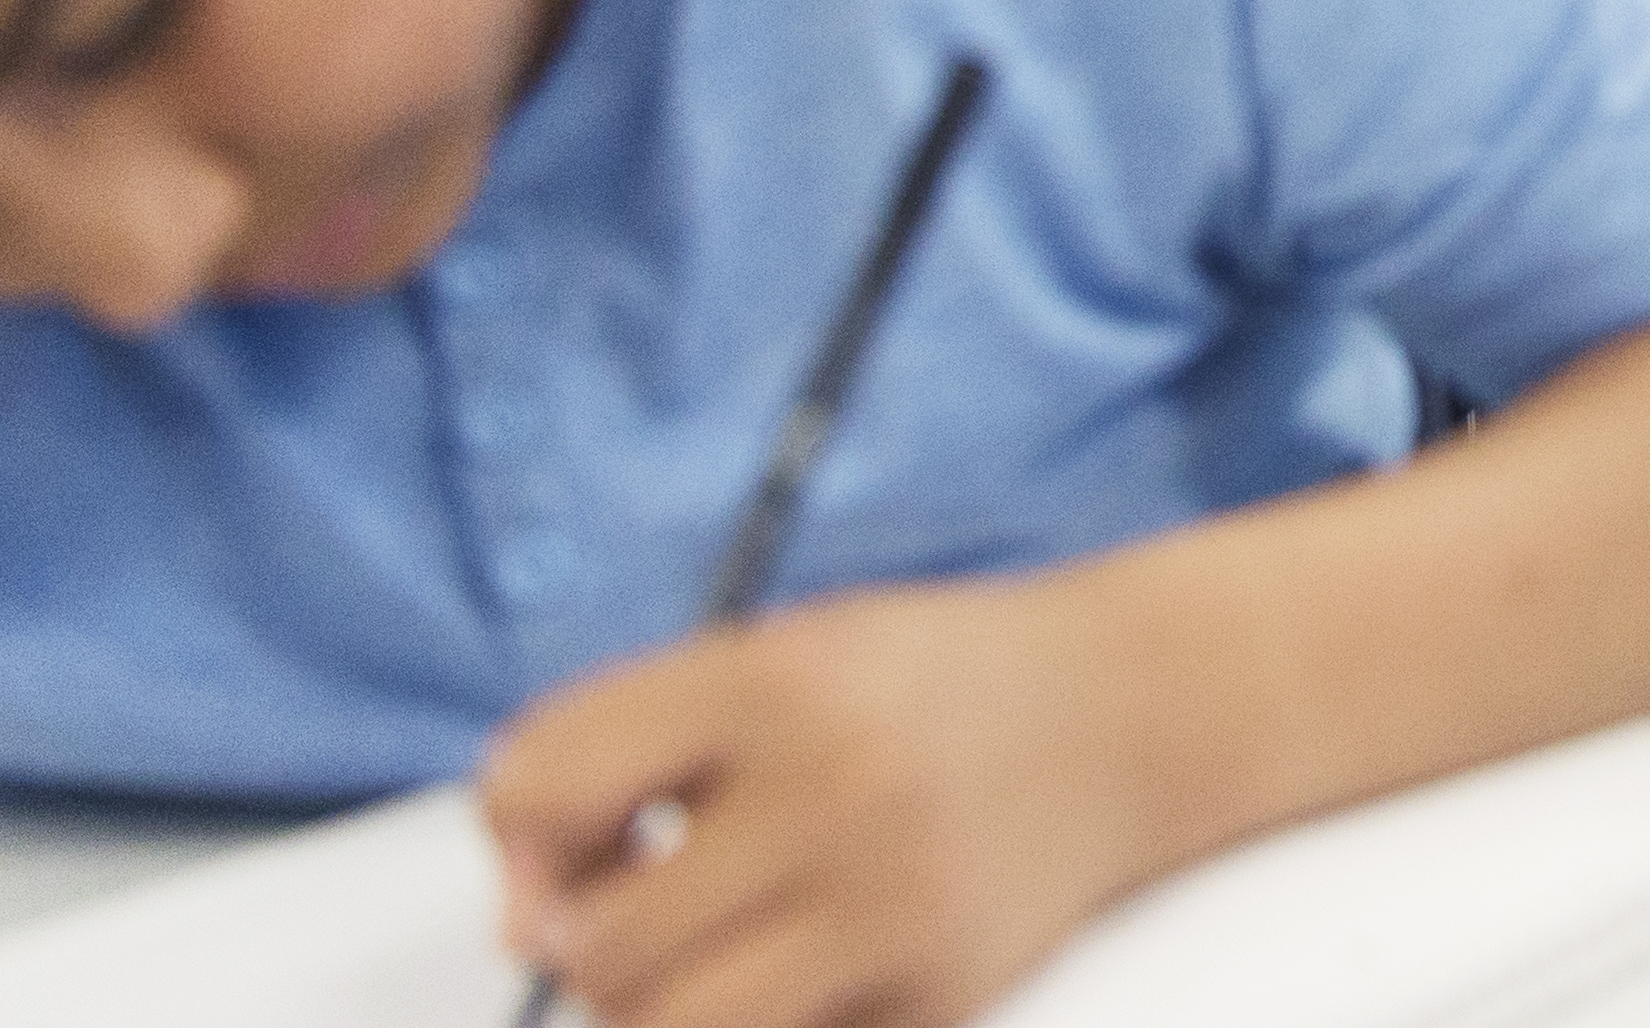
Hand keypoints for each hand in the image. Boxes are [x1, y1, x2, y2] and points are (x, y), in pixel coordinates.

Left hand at [488, 576, 1183, 1027]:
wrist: (1128, 711)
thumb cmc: (915, 688)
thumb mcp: (772, 658)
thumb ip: (622, 748)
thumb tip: (522, 929)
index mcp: (777, 680)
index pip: (543, 785)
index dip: (525, 834)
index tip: (589, 836)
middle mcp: (836, 789)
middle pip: (599, 947)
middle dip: (592, 944)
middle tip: (648, 906)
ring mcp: (895, 905)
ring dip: (657, 1009)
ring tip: (704, 957)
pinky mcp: (941, 996)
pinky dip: (768, 1022)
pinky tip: (810, 964)